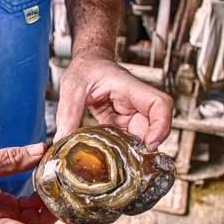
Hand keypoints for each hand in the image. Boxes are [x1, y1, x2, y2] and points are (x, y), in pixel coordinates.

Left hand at [54, 52, 173, 150]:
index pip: (160, 104)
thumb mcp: (72, 88)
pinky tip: (106, 152)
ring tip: (114, 158)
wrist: (87, 63)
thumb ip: (67, 114)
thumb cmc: (86, 68)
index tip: (150, 143)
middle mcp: (135, 101)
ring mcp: (130, 111)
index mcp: (130, 87)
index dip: (162, 125)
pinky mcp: (121, 120)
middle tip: (126, 160)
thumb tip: (62, 140)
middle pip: (152, 126)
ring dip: (130, 148)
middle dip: (143, 145)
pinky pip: (126, 137)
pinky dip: (120, 147)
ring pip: (140, 135)